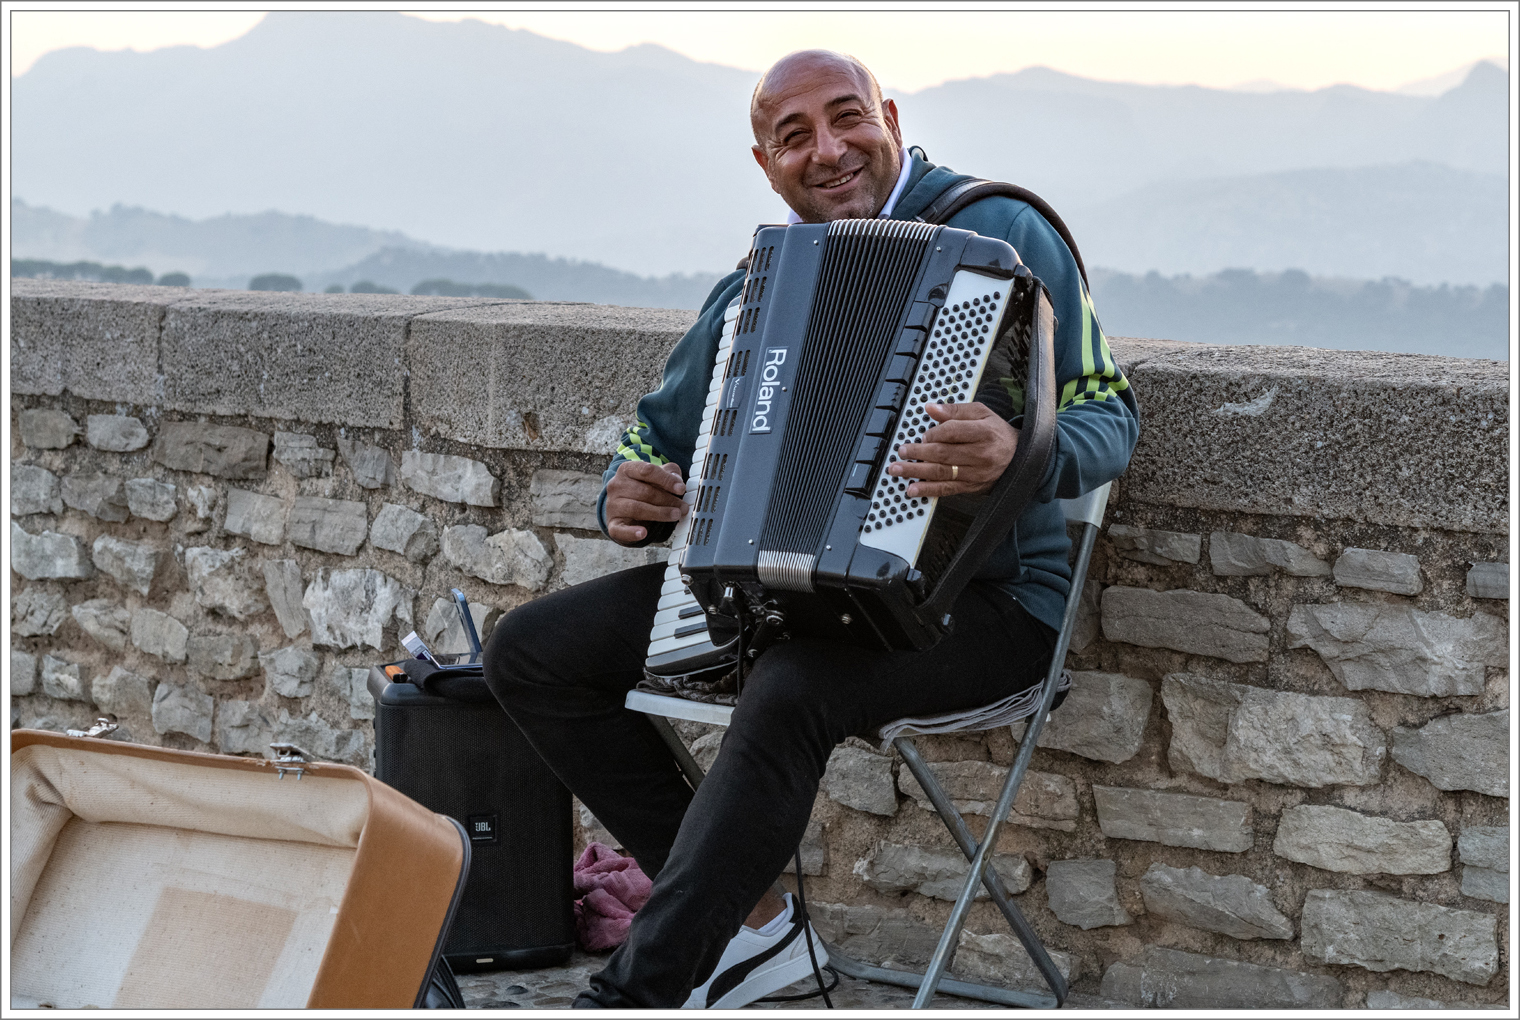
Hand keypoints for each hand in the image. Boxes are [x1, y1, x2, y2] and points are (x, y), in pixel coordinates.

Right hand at [606, 461, 687, 544]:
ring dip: (659, 513)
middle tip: (683, 507)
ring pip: (637, 508)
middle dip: (668, 499)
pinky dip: (631, 532)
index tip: (681, 489)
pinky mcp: (613, 524)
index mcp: (627, 470)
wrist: (623, 508)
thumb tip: (677, 481)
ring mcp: (613, 505)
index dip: (666, 480)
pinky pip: (620, 529)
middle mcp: (616, 486)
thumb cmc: (642, 489)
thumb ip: (668, 474)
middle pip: (645, 491)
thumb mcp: (655, 477)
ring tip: (675, 515)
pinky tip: (643, 533)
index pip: (647, 471)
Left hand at [889, 402, 1018, 497]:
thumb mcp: (982, 414)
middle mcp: (980, 454)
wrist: (1019, 457)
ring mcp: (976, 473)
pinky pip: (947, 489)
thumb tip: (931, 408)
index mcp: (984, 432)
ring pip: (942, 472)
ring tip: (898, 470)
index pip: (952, 432)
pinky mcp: (971, 487)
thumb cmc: (997, 433)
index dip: (934, 433)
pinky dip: (928, 490)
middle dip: (918, 453)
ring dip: (917, 472)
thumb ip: (955, 410)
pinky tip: (913, 489)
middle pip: (944, 453)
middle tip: (902, 452)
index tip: (922, 435)